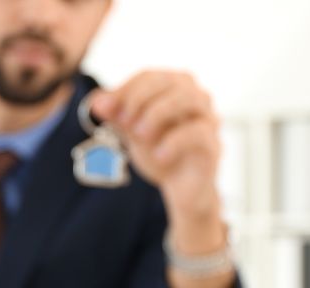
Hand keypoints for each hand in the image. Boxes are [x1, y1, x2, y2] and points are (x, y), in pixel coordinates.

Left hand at [91, 71, 224, 247]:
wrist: (181, 190)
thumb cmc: (159, 152)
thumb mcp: (132, 133)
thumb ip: (116, 116)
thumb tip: (96, 102)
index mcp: (175, 88)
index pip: (150, 75)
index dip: (125, 89)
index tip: (104, 109)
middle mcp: (196, 97)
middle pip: (170, 81)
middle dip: (141, 98)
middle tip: (123, 121)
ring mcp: (208, 119)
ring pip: (189, 98)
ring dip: (158, 112)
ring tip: (139, 135)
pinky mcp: (213, 145)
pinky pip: (198, 133)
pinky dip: (174, 142)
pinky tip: (158, 156)